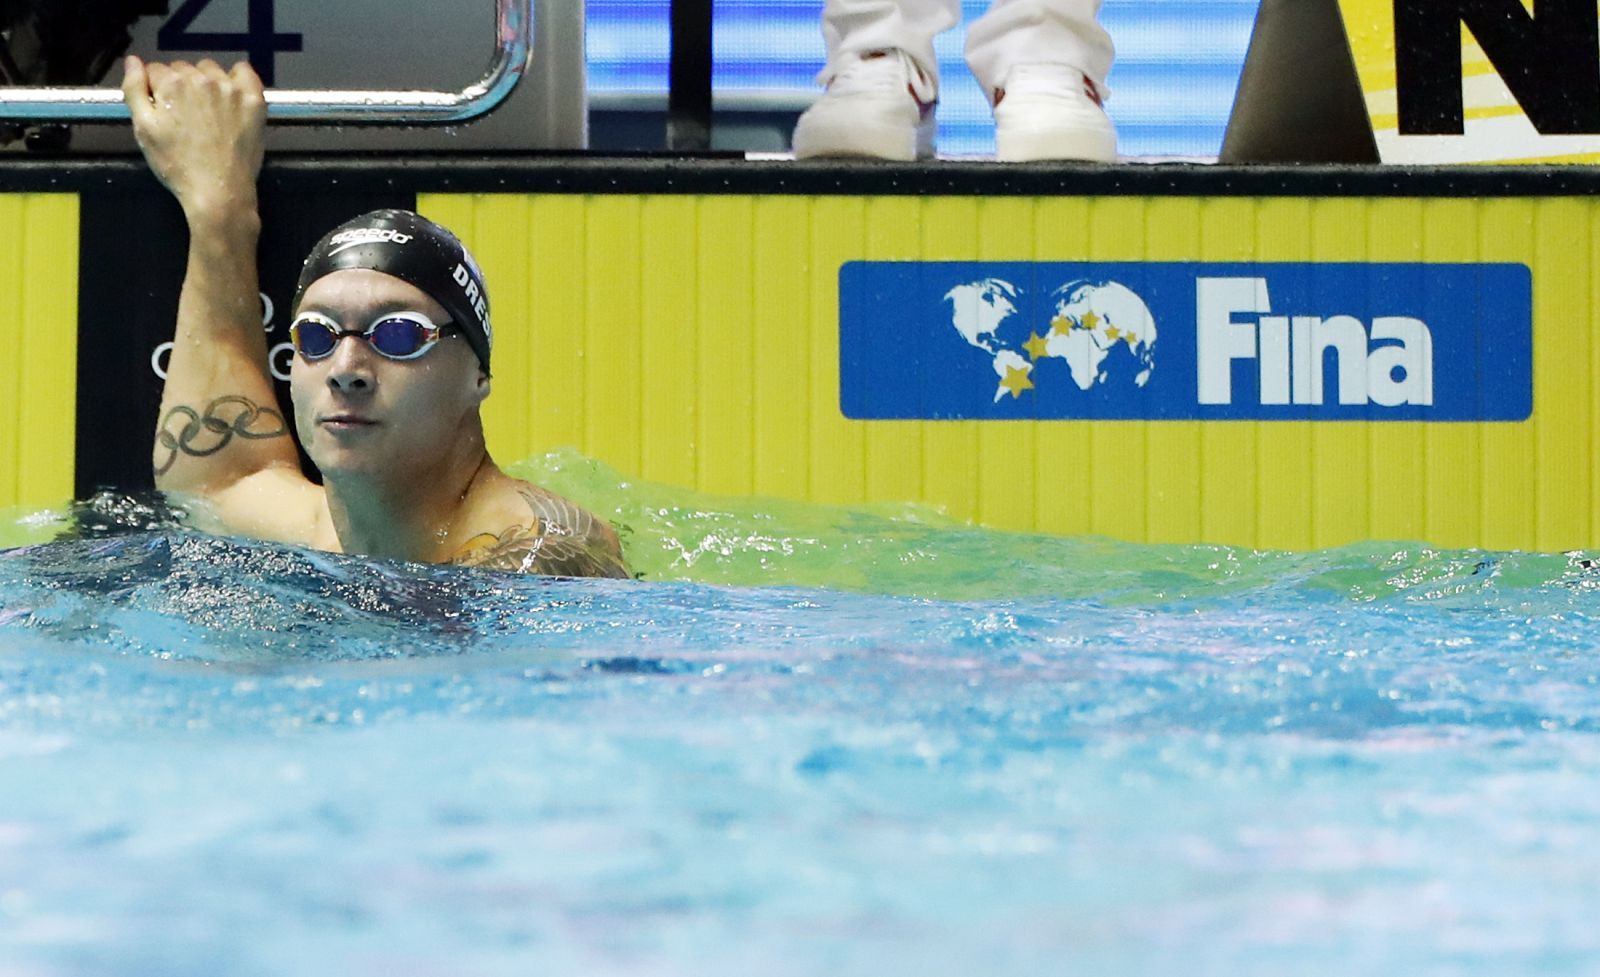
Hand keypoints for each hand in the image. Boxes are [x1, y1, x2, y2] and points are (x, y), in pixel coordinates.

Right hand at [122, 56, 266, 221]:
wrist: (218, 191)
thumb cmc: (176, 164)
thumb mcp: (143, 129)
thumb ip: (134, 90)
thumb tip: (133, 60)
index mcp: (171, 83)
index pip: (156, 70)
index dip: (156, 89)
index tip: (163, 109)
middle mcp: (202, 79)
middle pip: (183, 69)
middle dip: (179, 85)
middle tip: (185, 115)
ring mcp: (230, 88)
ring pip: (211, 70)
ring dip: (205, 82)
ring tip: (207, 110)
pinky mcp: (253, 100)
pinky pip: (245, 72)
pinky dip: (238, 77)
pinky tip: (232, 93)